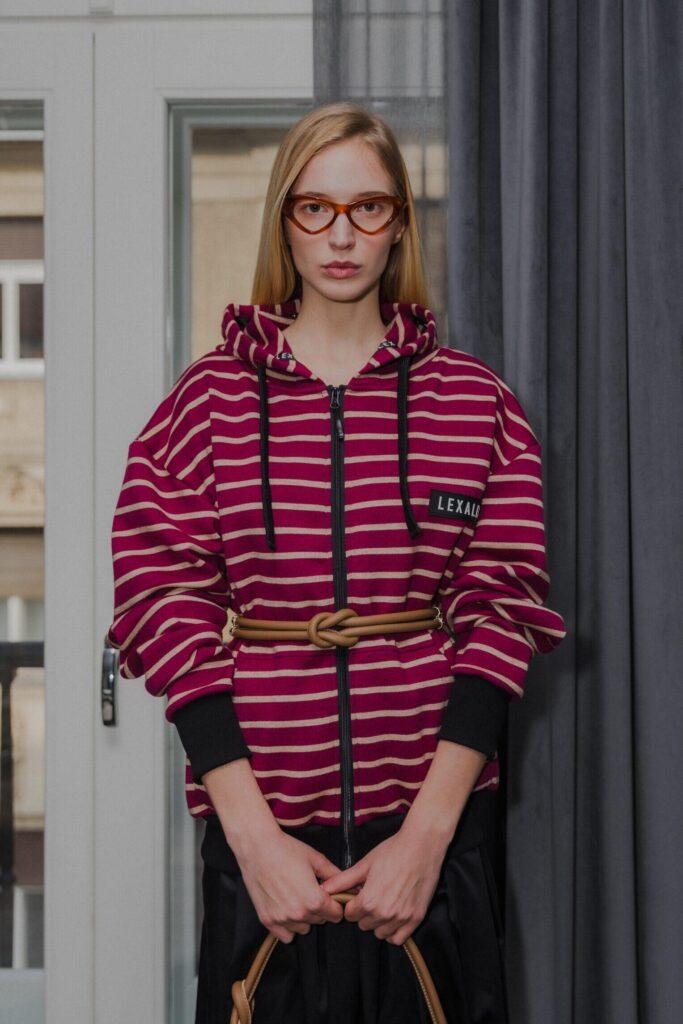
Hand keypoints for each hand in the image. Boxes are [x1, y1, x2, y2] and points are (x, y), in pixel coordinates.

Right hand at [235, 829, 344, 943]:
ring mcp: (282, 919)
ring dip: (304, 918)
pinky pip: (285, 936)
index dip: (335, 904)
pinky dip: (288, 926)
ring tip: (296, 898)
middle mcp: (299, 914)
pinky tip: (286, 909)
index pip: (336, 915)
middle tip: (310, 891)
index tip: (329, 896)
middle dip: (319, 909)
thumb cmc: (286, 850)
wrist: (257, 847)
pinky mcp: (267, 920)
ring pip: (303, 928)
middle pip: (320, 921)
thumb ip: (333, 874)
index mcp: (314, 900)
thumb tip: (349, 885)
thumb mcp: (315, 859)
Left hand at [319, 824, 449, 944]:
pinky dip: (393, 932)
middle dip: (364, 913)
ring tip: (384, 904)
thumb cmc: (393, 851)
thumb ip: (343, 880)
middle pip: (364, 925)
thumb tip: (324, 888)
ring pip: (380, 934)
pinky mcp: (416, 919)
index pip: (350, 915)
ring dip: (378, 923)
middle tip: (372, 896)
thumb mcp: (365, 864)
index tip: (359, 895)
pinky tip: (393, 917)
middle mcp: (384, 914)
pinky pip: (398, 939)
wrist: (421, 846)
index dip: (352, 904)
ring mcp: (402, 918)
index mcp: (369, 901)